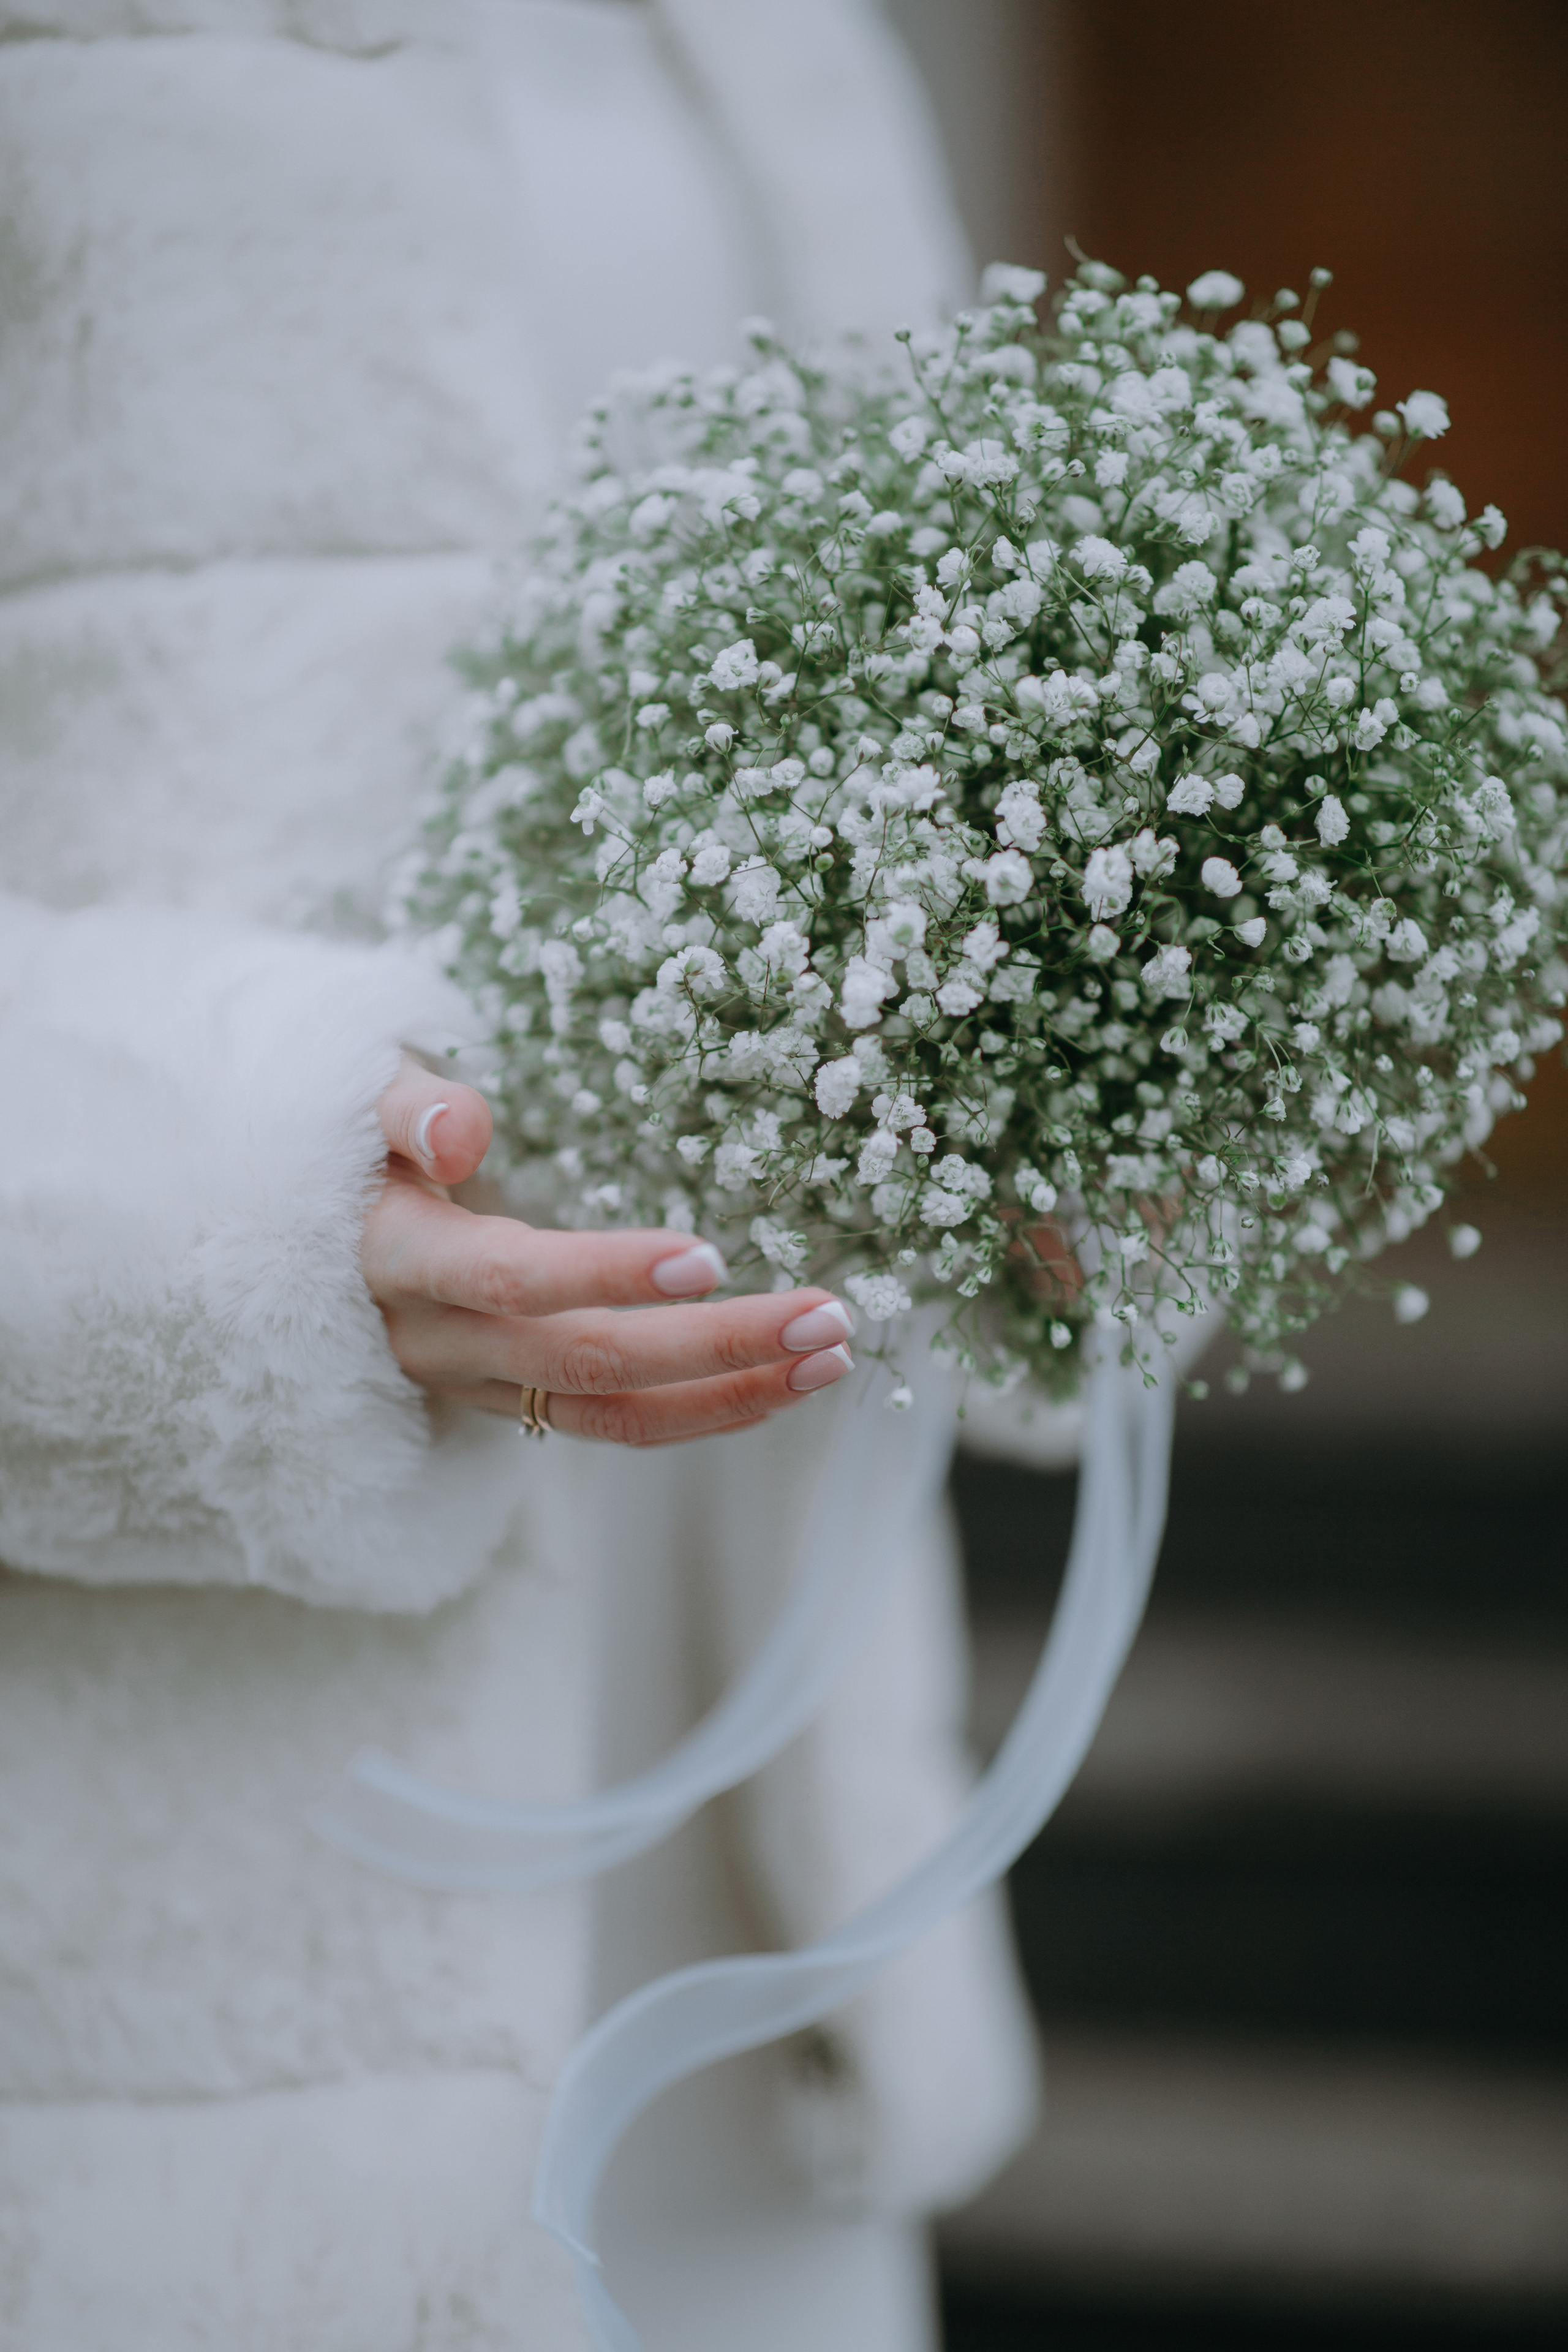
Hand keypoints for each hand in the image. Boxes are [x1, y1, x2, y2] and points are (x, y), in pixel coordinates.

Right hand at [362, 1058, 854, 1444]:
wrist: (298, 1232)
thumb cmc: (351, 1142)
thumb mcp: (355, 1101)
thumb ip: (405, 1106)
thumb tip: (462, 1130)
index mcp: (398, 1257)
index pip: (510, 1279)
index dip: (603, 1274)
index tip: (706, 1258)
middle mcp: (436, 1338)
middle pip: (584, 1360)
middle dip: (714, 1346)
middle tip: (827, 1316)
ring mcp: (476, 1383)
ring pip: (611, 1414)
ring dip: (733, 1393)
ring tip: (833, 1358)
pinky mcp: (513, 1401)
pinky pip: (616, 1423)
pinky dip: (709, 1410)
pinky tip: (789, 1382)